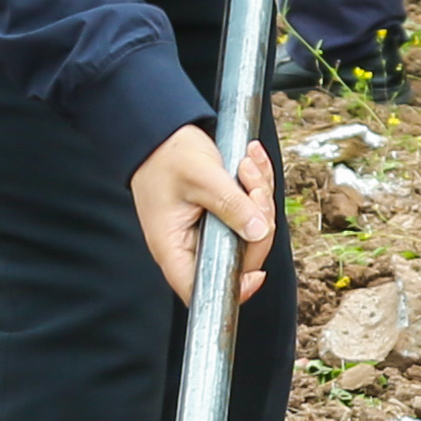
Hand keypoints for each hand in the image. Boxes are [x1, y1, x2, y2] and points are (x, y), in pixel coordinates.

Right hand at [129, 123, 277, 300]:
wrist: (161, 131)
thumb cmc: (167, 155)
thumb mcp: (201, 176)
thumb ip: (230, 204)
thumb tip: (258, 231)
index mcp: (175, 248)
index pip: (202, 289)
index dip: (233, 288)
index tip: (256, 275)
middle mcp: (192, 244)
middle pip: (241, 256)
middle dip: (258, 219)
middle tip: (251, 185)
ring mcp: (209, 230)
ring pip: (253, 229)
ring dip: (259, 194)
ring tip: (246, 164)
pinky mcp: (222, 214)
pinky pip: (252, 209)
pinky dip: (258, 184)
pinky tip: (250, 161)